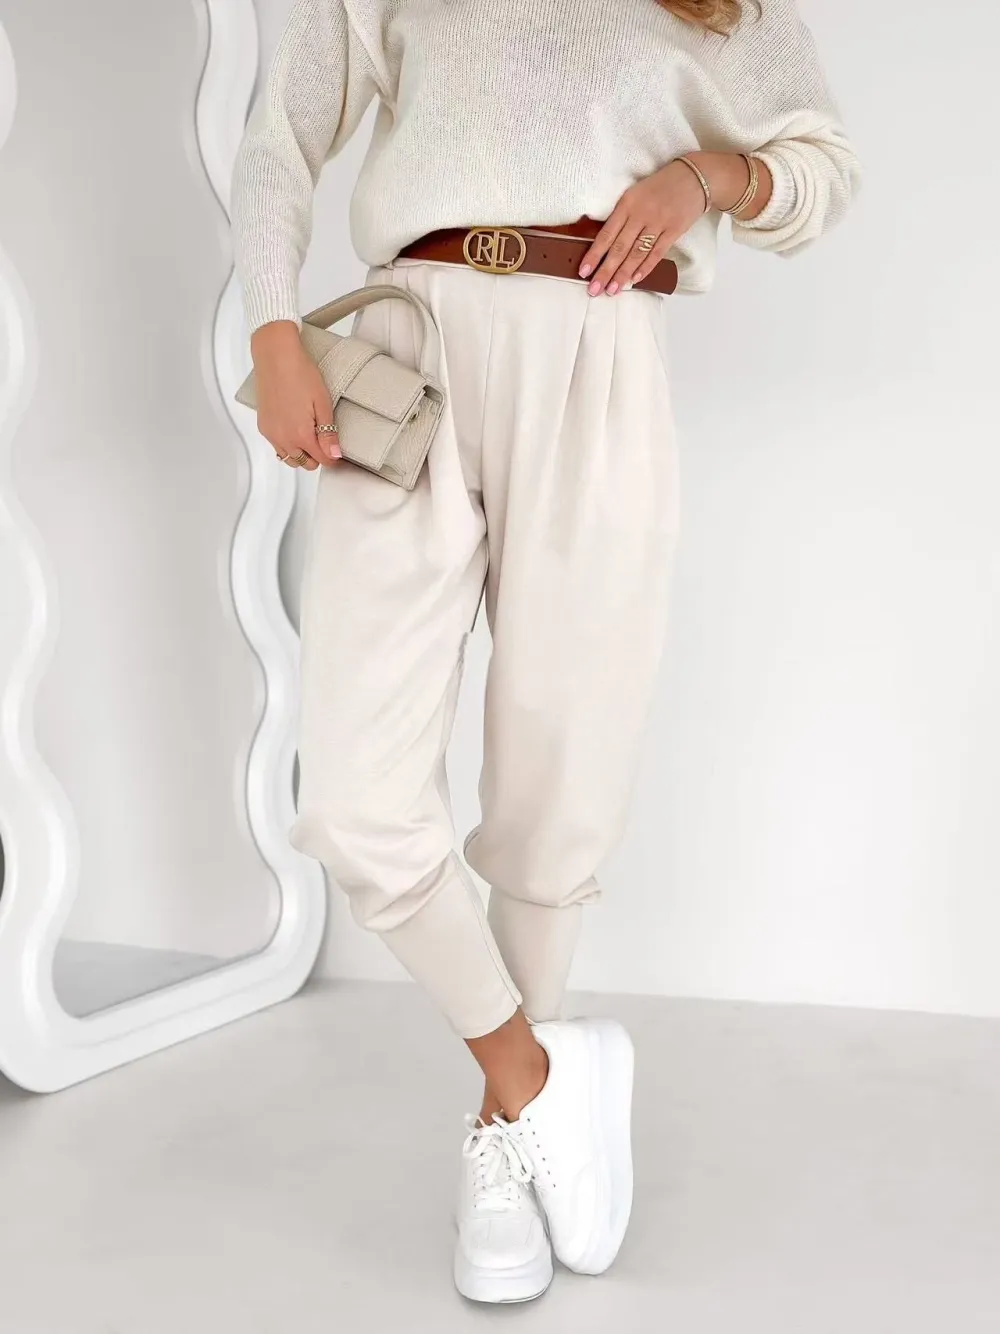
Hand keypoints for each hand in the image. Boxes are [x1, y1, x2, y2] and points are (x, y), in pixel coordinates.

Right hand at [250, 321, 341, 470]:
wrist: (275, 356)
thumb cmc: (300, 373)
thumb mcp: (322, 402)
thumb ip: (328, 432)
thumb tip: (334, 455)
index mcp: (301, 434)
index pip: (322, 460)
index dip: (332, 457)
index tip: (337, 449)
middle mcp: (283, 438)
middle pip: (305, 463)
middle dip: (317, 456)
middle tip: (325, 438)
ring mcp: (271, 433)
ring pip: (290, 459)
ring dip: (302, 453)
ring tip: (310, 434)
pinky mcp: (263, 426)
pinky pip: (277, 447)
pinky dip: (288, 445)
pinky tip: (295, 429)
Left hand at [578, 158, 708, 295]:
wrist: (696, 177)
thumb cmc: (661, 185)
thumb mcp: (636, 193)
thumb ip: (622, 215)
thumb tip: (605, 243)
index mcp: (627, 203)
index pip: (606, 234)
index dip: (594, 254)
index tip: (583, 271)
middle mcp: (641, 213)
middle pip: (620, 247)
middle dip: (605, 271)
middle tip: (594, 289)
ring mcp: (659, 222)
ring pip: (637, 253)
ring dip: (623, 274)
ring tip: (612, 290)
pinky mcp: (675, 230)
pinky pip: (657, 253)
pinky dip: (646, 267)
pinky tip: (635, 279)